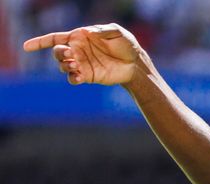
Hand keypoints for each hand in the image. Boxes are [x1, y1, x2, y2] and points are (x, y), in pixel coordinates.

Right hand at [23, 23, 143, 85]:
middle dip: (59, 54)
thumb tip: (88, 31)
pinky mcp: (87, 76)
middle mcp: (77, 51)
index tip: (26, 47)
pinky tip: (78, 77)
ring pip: (62, 66)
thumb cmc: (126, 45)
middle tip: (70, 55)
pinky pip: (72, 79)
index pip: (55, 38)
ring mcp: (81, 64)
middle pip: (57, 53)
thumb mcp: (118, 32)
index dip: (40, 42)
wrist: (135, 63)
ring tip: (76, 65)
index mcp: (80, 37)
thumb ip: (103, 30)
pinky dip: (72, 78)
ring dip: (64, 66)